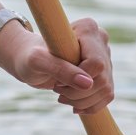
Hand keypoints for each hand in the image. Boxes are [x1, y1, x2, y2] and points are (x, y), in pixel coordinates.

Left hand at [0, 16, 115, 115]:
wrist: (29, 59)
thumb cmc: (29, 55)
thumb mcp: (37, 61)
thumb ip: (59, 68)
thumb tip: (87, 83)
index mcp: (87, 28)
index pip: (96, 63)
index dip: (77, 77)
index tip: (56, 79)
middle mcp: (100, 40)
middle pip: (101, 79)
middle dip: (78, 92)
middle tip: (56, 89)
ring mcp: (105, 57)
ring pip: (105, 90)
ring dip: (82, 101)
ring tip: (62, 97)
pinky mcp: (105, 73)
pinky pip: (107, 96)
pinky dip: (90, 106)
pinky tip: (74, 105)